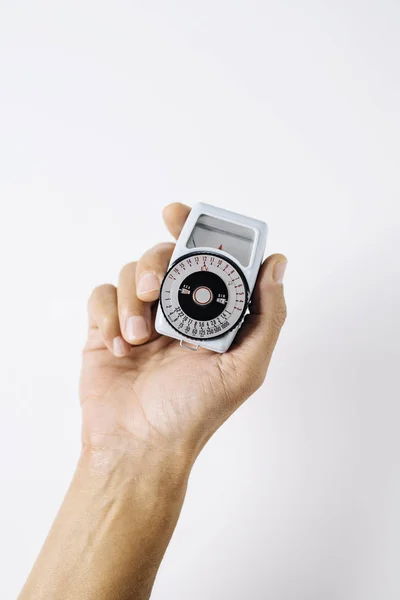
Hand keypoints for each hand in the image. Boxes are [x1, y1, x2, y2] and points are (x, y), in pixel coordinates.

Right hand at [80, 203, 286, 465]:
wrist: (139, 446)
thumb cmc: (194, 412)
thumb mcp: (245, 367)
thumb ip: (267, 315)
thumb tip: (277, 263)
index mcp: (210, 314)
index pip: (204, 258)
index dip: (192, 230)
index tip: (177, 214)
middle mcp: (176, 311)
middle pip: (162, 257)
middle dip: (156, 264)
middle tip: (155, 289)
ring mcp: (139, 317)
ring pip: (129, 273)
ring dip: (132, 300)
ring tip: (138, 338)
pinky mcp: (106, 327)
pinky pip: (101, 295)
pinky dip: (108, 314)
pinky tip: (119, 346)